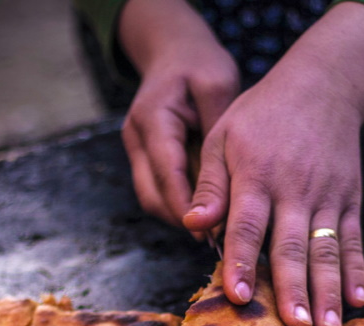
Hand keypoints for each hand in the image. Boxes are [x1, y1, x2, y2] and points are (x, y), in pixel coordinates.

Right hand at [118, 0, 239, 227]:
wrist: (172, 49)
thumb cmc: (199, 64)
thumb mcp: (218, 85)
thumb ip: (218, 131)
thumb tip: (227, 183)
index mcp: (152, 118)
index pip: (166, 173)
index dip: (187, 206)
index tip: (211, 230)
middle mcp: (136, 137)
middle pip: (152, 196)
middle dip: (183, 220)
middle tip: (219, 238)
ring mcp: (136, 148)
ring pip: (152, 198)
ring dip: (181, 216)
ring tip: (217, 229)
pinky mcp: (144, 157)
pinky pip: (158, 190)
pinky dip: (180, 203)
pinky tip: (209, 211)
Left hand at [182, 3, 363, 325]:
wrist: (321, 84)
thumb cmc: (260, 116)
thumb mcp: (223, 136)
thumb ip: (210, 184)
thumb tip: (193, 225)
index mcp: (256, 176)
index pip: (247, 226)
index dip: (243, 262)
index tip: (238, 296)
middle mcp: (294, 190)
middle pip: (292, 247)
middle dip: (294, 290)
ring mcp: (327, 197)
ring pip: (327, 251)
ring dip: (329, 291)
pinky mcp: (349, 200)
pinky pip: (353, 240)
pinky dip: (357, 271)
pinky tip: (359, 300)